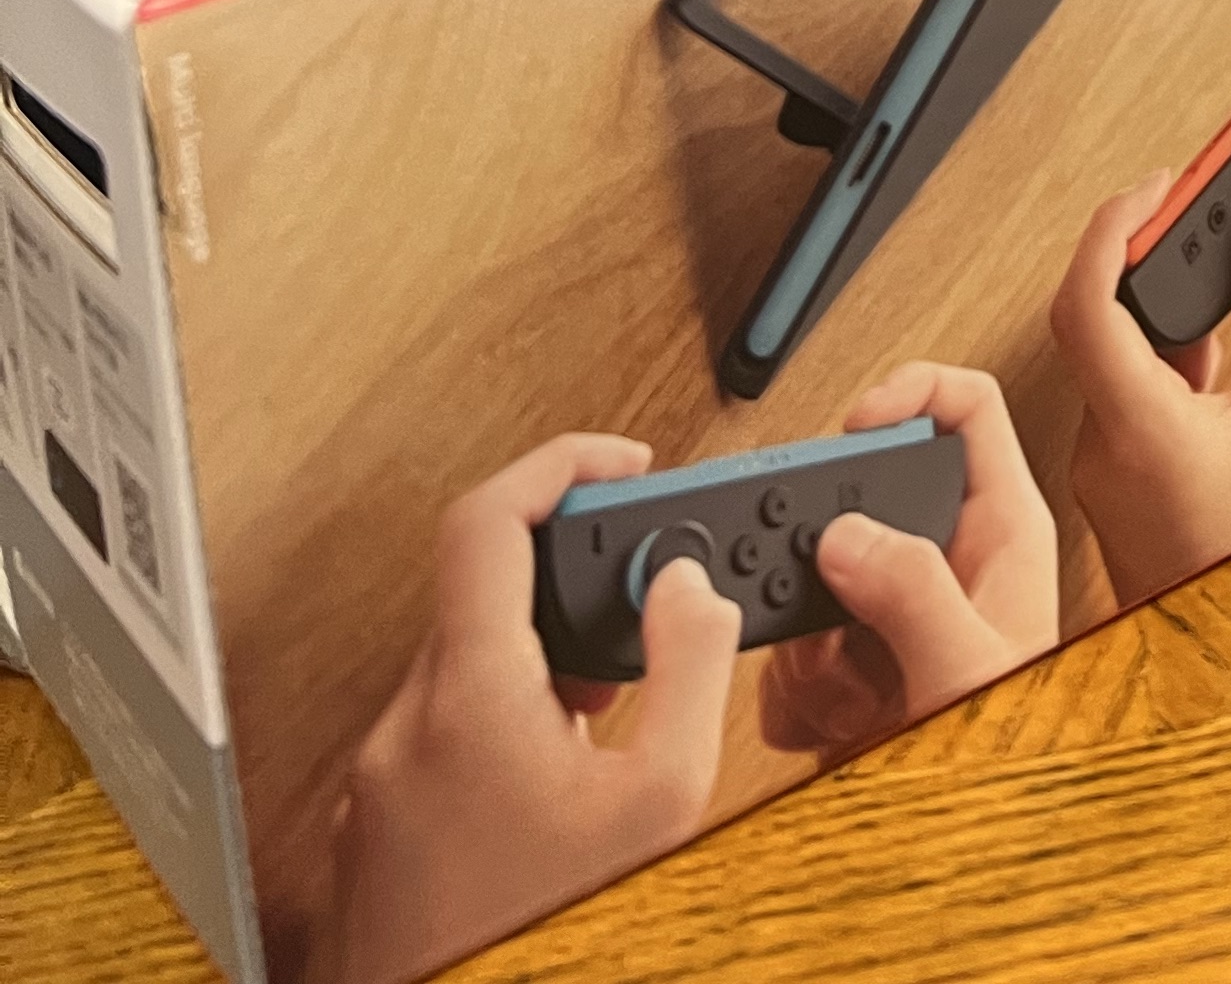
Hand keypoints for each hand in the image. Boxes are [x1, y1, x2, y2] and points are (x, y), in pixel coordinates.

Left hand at [318, 435, 739, 983]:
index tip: (618, 467)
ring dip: (538, 671)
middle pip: (482, 596)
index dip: (559, 466)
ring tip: (605, 729)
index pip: (487, 517)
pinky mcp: (369, 841)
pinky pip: (437, 742)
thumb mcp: (661, 804)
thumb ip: (688, 670)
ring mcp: (376, 791)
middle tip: (639, 617)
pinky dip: (500, 734)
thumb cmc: (545, 945)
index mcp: (466, 699)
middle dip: (570, 590)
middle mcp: (402, 733)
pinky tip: (553, 796)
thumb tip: (686, 590)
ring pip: (461, 675)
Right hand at [757, 363, 1057, 757]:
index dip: (911, 390)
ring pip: (817, 581)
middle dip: (824, 560)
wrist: (986, 850)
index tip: (855, 423)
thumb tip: (848, 534)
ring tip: (846, 691)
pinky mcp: (859, 670)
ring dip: (809, 645)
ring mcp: (899, 618)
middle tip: (825, 612)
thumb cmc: (1019, 754)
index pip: (967, 407)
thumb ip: (917, 593)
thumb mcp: (973, 667)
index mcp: (1000, 533)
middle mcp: (948, 565)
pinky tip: (830, 722)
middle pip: (863, 499)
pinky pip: (795, 651)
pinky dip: (794, 693)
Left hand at [1051, 172, 1230, 612]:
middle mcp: (1099, 443)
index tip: (1155, 187)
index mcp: (1139, 425)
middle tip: (1174, 205)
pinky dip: (1150, 355)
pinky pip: (1113, 392)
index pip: (1086, 300)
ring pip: (1098, 353)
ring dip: (1143, 303)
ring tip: (1198, 267)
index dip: (1111, 226)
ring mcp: (1094, 463)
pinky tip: (1201, 356)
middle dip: (1126, 247)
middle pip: (1083, 314)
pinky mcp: (1103, 476)